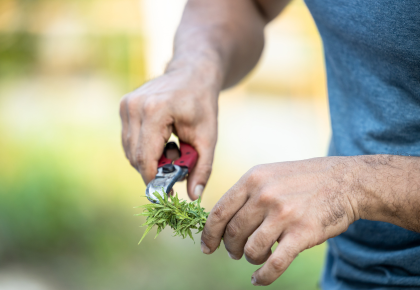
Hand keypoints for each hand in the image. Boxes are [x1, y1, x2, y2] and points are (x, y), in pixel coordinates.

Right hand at [119, 66, 220, 199]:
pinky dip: (144, 149)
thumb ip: (203, 168)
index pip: (145, 158)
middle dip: (154, 169)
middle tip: (177, 164)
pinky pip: (128, 140)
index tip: (168, 193)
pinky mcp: (123, 106)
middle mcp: (134, 106)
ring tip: (173, 147)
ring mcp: (126, 105)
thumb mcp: (208, 137)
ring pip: (129, 151)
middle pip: (135, 157)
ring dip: (149, 159)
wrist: (193, 72)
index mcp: (155, 111)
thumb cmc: (202, 104)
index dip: (155, 180)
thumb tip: (194, 197)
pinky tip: (163, 140)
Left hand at [200, 157, 359, 285]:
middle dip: (230, 248)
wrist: (344, 181)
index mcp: (253, 179)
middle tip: (235, 252)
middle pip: (233, 233)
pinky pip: (275, 263)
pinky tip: (258, 278)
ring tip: (256, 256)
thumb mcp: (269, 174)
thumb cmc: (303, 179)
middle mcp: (265, 195)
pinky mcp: (302, 233)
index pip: (219, 212)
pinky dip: (263, 276)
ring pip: (252, 249)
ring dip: (250, 258)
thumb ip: (246, 193)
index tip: (207, 247)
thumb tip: (221, 221)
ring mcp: (283, 214)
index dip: (208, 234)